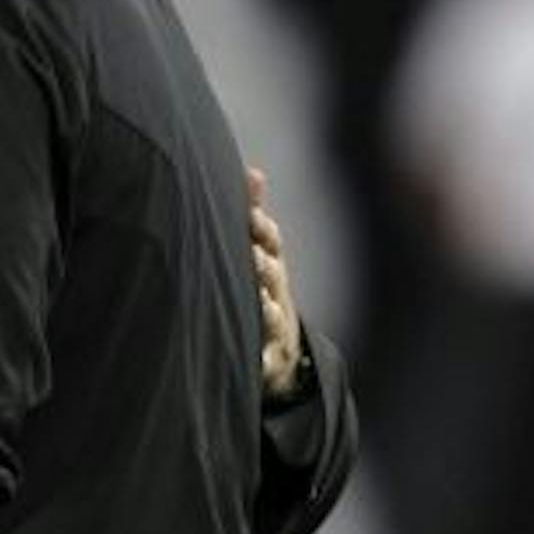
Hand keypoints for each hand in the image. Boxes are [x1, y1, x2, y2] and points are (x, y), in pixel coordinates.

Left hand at [248, 166, 305, 399]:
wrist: (282, 351)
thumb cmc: (261, 290)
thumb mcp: (260, 254)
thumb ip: (252, 215)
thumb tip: (253, 172)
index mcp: (269, 266)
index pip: (270, 243)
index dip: (262, 230)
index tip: (252, 218)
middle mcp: (276, 293)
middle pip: (272, 277)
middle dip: (264, 266)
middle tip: (254, 255)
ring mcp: (275, 327)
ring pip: (273, 316)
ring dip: (267, 309)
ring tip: (260, 301)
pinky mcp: (268, 360)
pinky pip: (266, 361)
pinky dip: (262, 360)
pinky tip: (254, 358)